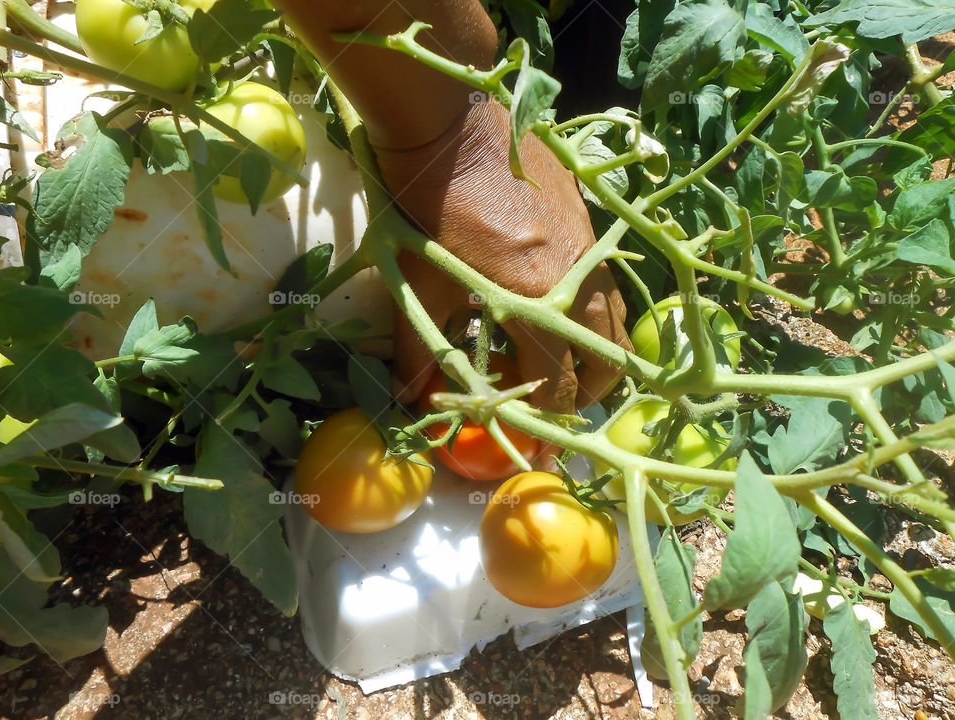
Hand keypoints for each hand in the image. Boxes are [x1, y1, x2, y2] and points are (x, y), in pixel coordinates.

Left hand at [375, 99, 631, 416]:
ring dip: (593, 354)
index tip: (535, 438)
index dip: (547, 422)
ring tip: (557, 356)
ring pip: (614, 327)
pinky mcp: (592, 227)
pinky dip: (589, 313)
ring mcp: (592, 254)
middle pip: (605, 365)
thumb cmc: (427, 212)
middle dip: (583, 394)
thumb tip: (414, 401)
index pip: (557, 389)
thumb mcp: (419, 288)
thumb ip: (420, 352)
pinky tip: (554, 304)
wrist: (453, 128)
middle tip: (552, 398)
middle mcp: (576, 286)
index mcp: (533, 307)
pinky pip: (607, 287)